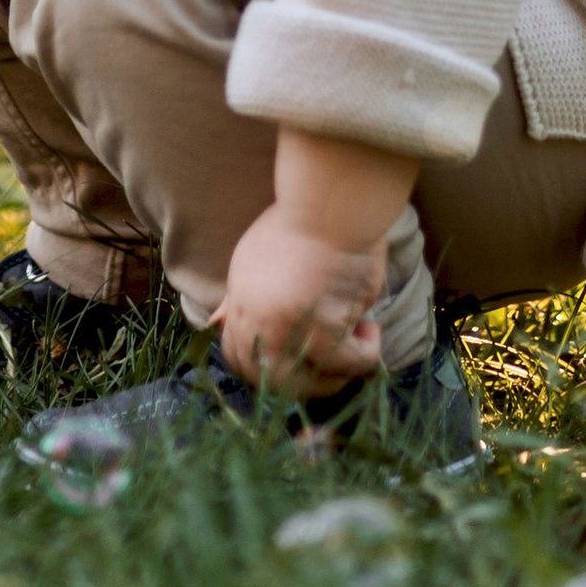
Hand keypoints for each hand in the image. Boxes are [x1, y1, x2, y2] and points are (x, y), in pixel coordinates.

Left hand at [217, 130, 418, 395]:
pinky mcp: (324, 330)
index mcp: (239, 304)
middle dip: (309, 384)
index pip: (238, 360)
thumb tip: (215, 323)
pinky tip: (369, 325)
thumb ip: (238, 298)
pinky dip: (368, 351)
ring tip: (357, 335)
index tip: (303, 359)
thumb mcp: (253, 259)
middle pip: (274, 384)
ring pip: (316, 384)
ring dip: (342, 369)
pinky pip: (352, 365)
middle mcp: (256, 322)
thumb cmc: (302, 221)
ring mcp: (287, 330)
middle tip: (336, 363)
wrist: (331, 202)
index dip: (270, 370)